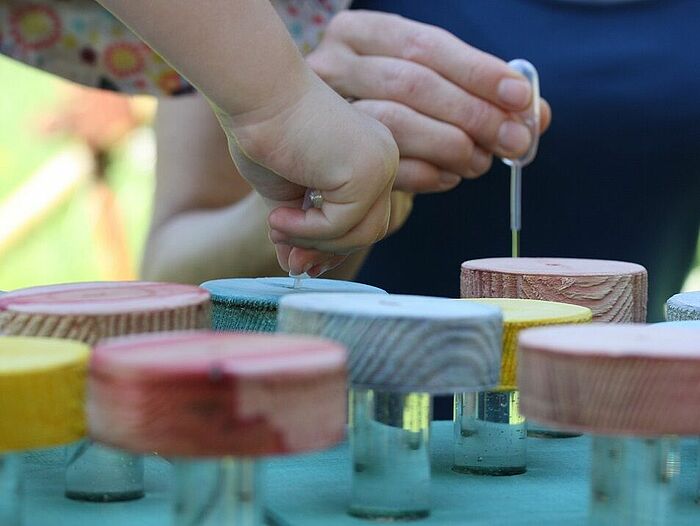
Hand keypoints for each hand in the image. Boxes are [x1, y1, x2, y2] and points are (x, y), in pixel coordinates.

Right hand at [213, 71, 398, 274]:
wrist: (253, 94)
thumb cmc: (264, 131)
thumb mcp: (286, 193)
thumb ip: (299, 228)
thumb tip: (296, 269)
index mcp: (369, 160)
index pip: (365, 219)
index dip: (334, 247)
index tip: (301, 264)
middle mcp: (383, 160)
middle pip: (370, 231)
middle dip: (326, 252)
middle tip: (290, 262)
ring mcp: (380, 164)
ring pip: (361, 234)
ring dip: (313, 242)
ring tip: (276, 226)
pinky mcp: (366, 171)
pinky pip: (340, 225)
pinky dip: (306, 230)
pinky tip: (277, 215)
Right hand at [306, 10, 550, 194]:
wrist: (335, 152)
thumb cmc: (392, 111)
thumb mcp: (432, 88)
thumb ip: (480, 93)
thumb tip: (534, 114)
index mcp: (361, 32)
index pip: (426, 45)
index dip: (477, 71)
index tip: (520, 98)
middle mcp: (333, 64)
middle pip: (412, 83)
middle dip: (473, 114)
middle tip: (515, 142)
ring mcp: (323, 113)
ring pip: (394, 123)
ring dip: (450, 145)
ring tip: (482, 162)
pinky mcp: (326, 159)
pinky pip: (382, 164)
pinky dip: (425, 174)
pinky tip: (450, 177)